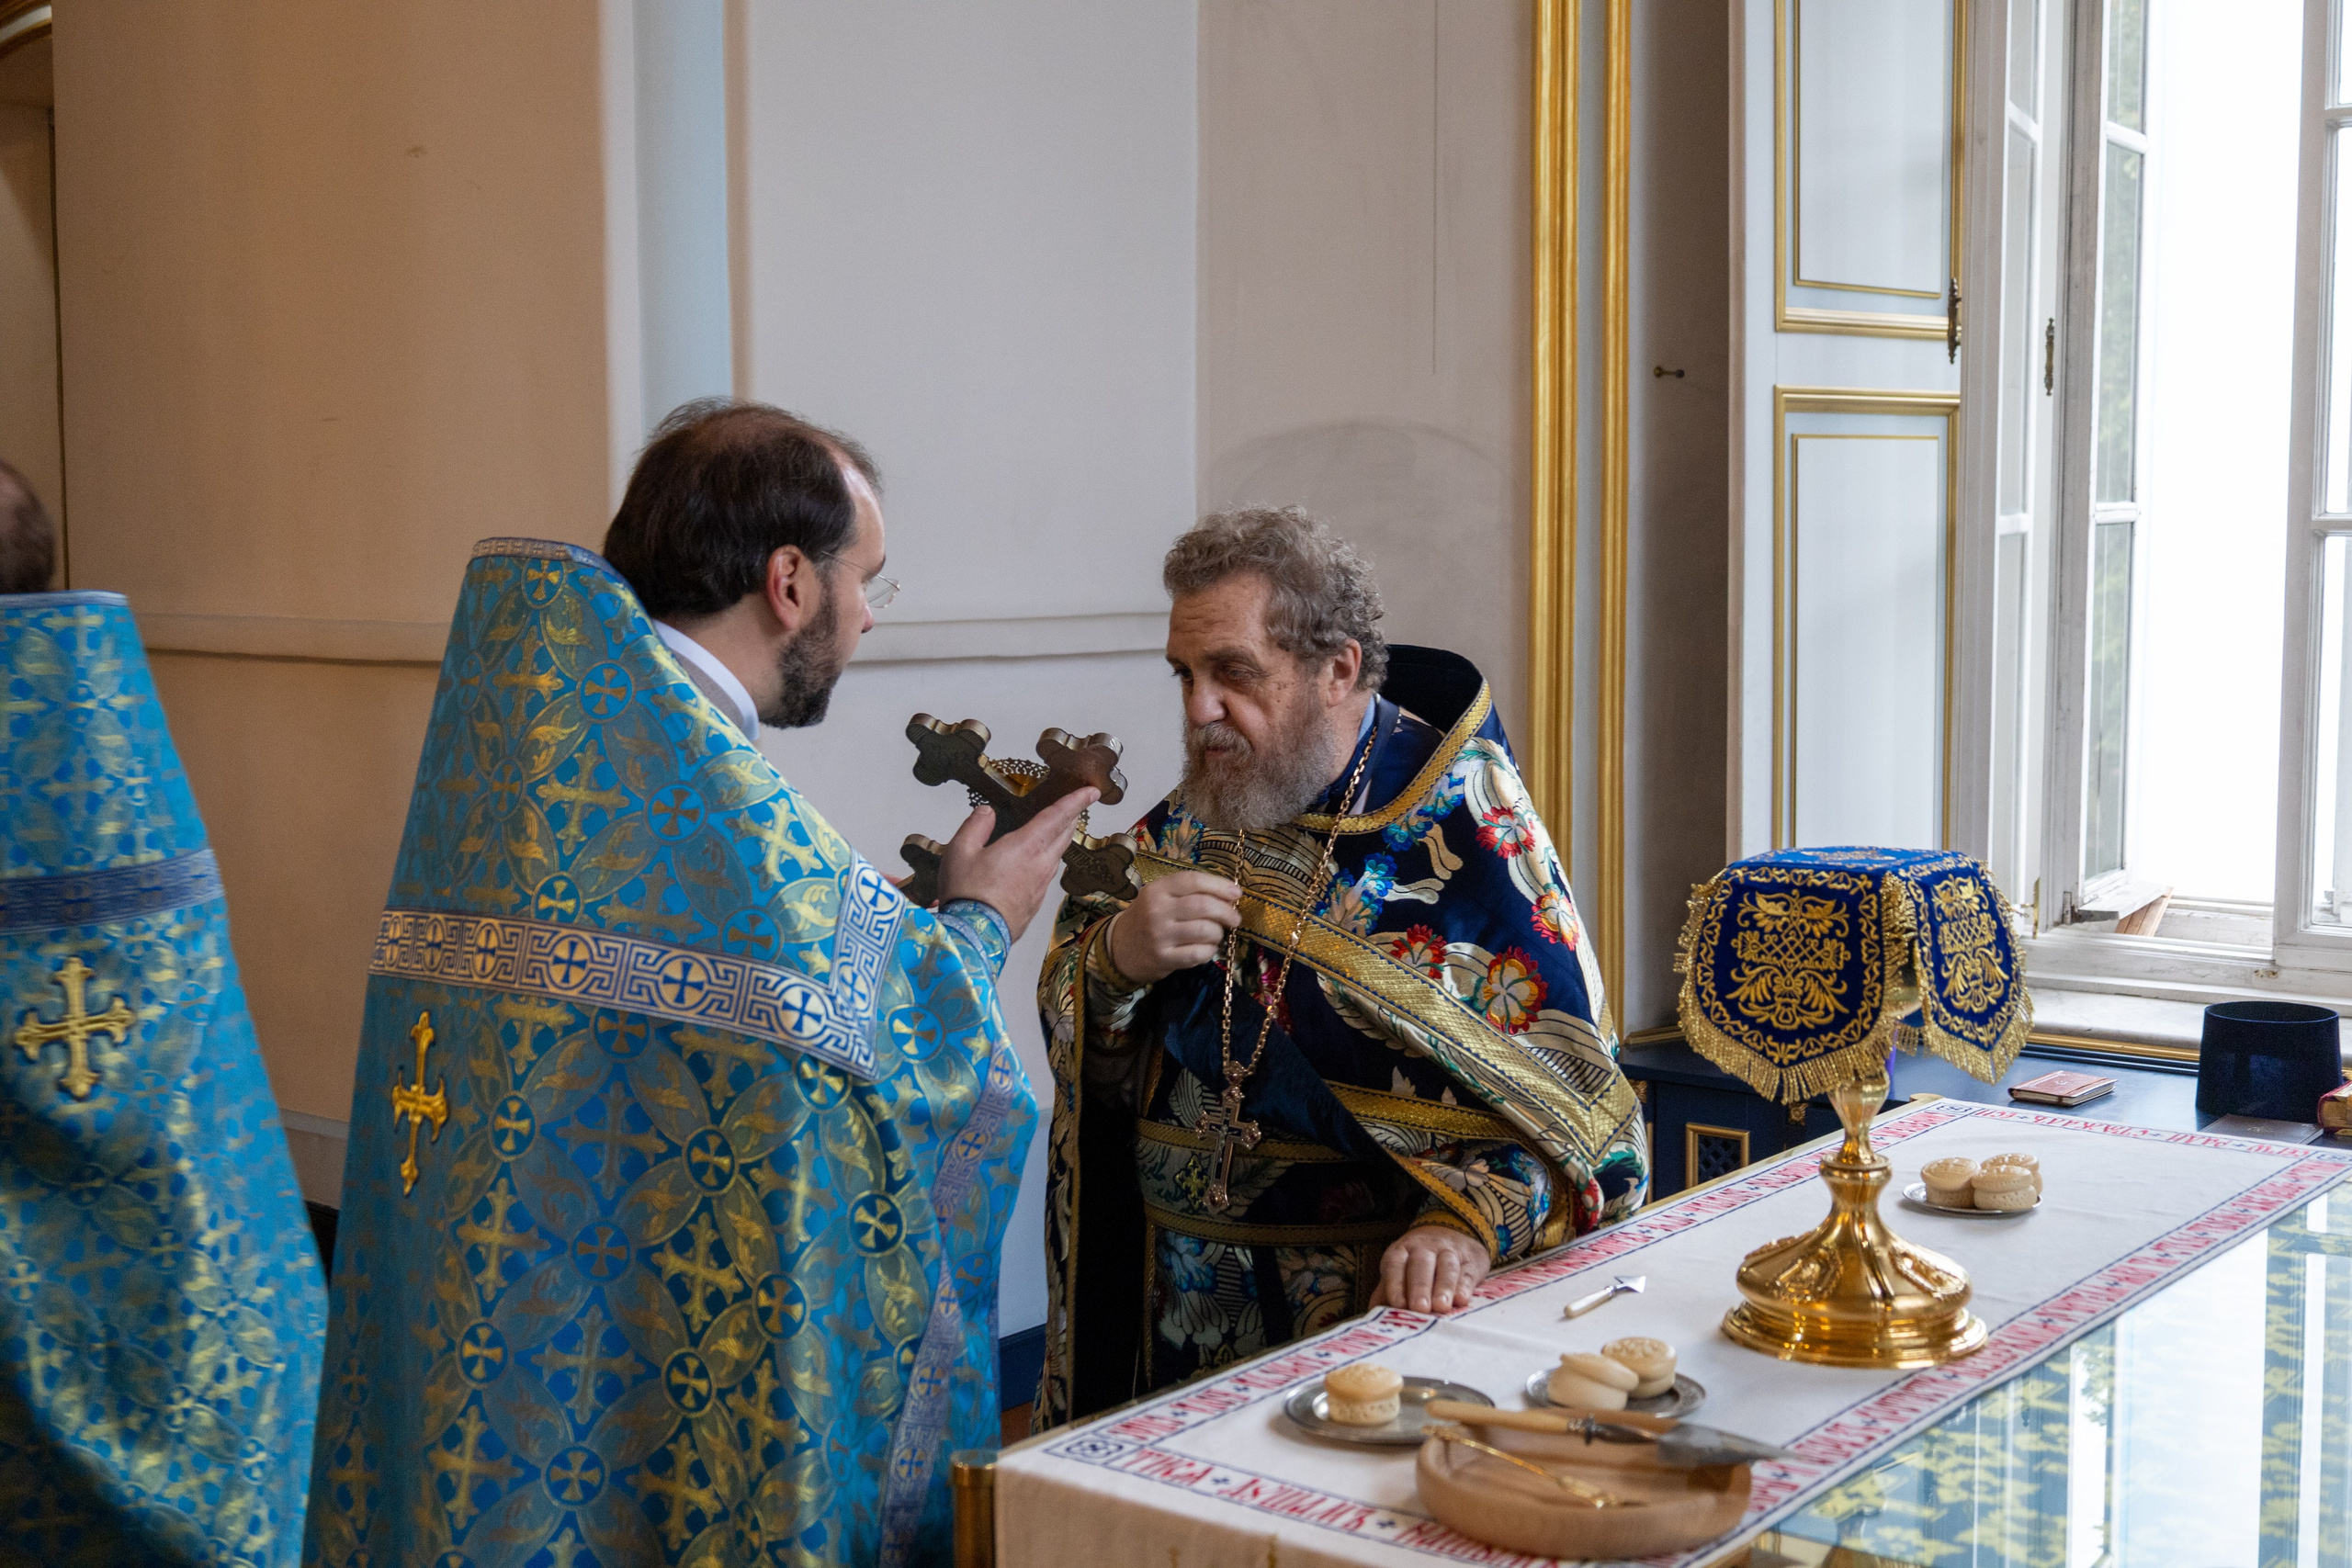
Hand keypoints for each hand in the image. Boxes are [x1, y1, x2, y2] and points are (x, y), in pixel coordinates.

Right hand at [934, 789, 1098, 944]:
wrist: (975, 936)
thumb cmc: (967, 893)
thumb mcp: (960, 851)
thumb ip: (975, 826)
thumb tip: (986, 812)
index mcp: (1026, 846)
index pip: (1058, 816)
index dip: (1076, 801)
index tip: (1093, 791)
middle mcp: (1041, 864)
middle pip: (1064, 835)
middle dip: (1072, 817)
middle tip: (1076, 806)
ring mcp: (1041, 886)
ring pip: (1057, 856)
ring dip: (1060, 839)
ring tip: (1055, 830)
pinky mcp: (1036, 903)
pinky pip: (1047, 875)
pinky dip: (1046, 861)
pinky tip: (1035, 863)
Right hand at [1105, 871, 1241, 982]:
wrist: (1119, 947)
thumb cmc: (1148, 918)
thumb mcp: (1160, 897)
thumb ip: (1189, 892)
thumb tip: (1229, 894)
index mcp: (1157, 889)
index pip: (1193, 880)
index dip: (1219, 885)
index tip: (1236, 893)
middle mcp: (1157, 910)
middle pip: (1203, 906)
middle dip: (1226, 912)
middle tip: (1234, 918)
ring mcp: (1159, 936)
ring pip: (1205, 930)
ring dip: (1218, 933)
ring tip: (1217, 934)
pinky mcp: (1163, 959)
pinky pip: (1198, 954)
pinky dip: (1210, 951)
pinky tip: (1207, 948)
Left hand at [1369, 1224, 1489, 1313]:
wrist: (1454, 1233)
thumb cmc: (1420, 1262)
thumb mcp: (1400, 1270)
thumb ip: (1387, 1291)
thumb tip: (1374, 1315)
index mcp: (1402, 1251)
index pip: (1395, 1265)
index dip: (1396, 1284)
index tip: (1397, 1304)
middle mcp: (1425, 1248)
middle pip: (1421, 1265)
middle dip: (1420, 1287)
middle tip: (1421, 1308)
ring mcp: (1449, 1251)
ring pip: (1446, 1266)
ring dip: (1444, 1287)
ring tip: (1441, 1307)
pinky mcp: (1471, 1259)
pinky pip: (1467, 1271)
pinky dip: (1465, 1285)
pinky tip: (1462, 1300)